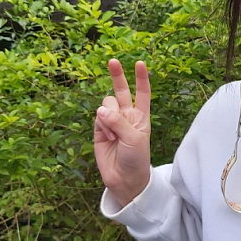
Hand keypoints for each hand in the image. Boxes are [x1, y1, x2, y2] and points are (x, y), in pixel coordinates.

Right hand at [93, 58, 151, 207]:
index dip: (141, 78)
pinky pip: (98, 118)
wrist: (124, 179)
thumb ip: (119, 122)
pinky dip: (102, 125)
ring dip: (109, 116)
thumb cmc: (136, 158)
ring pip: (106, 104)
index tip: (140, 63)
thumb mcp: (134, 139)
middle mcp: (127, 115)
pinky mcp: (99, 129)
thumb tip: (101, 110)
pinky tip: (107, 138)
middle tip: (112, 61)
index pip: (142, 93)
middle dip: (117, 76)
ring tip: (115, 135)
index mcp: (141, 116)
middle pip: (121, 91)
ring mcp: (112, 121)